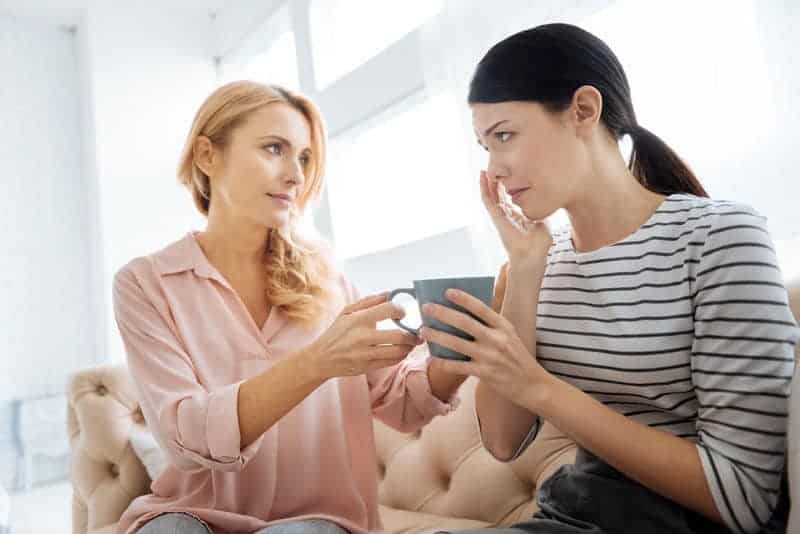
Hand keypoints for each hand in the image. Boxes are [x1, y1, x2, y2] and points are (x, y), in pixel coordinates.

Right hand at [307, 293, 420, 379]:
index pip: (388, 310)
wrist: (321, 358)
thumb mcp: (347, 312)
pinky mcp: (367, 367)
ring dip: (409, 346)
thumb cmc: (336, 332)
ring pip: (398, 351)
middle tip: (416, 332)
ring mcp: (365, 354)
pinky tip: (402, 351)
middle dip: (412, 334)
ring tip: (412, 342)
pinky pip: (391, 362)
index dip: (400, 310)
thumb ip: (369, 301)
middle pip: (399, 335)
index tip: (403, 313)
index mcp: (358, 319)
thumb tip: (389, 293)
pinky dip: (401, 356)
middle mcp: (362, 337)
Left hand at [419, 288, 552, 407]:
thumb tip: (463, 314)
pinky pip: (458, 366)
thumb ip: (491, 325)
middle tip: (426, 307)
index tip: (447, 292)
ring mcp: (490, 356)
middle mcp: (496, 339)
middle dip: (442, 313)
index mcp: (503, 326)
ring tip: (423, 330)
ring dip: (437, 336)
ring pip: (456, 343)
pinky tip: (432, 358)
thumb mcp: (509, 335)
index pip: (481, 308)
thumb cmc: (517, 357)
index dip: (463, 299)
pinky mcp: (484, 373)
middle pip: (464, 322)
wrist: (531, 384)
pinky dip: (443, 362)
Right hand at [480, 171, 552, 267]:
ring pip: (490, 195)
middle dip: (495, 181)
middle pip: (497, 194)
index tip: (508, 172)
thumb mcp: (543, 221)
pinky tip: (483, 176)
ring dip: (486, 182)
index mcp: (515, 215)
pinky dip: (484, 187)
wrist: (532, 254)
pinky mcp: (496, 216)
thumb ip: (542, 210)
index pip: (508, 196)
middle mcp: (505, 214)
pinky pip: (487, 199)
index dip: (506, 185)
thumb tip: (548, 200)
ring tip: (484, 169)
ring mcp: (499, 215)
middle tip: (493, 167)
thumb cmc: (539, 243)